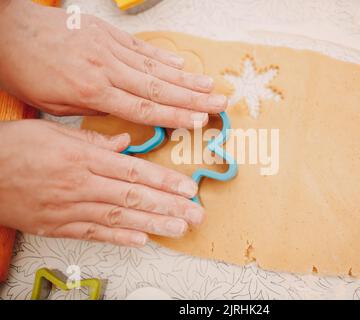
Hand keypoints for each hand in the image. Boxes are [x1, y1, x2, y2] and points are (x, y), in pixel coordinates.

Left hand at [0, 0, 226, 127]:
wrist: (9, 31)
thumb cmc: (26, 72)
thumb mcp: (54, 105)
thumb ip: (92, 114)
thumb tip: (122, 122)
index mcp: (93, 92)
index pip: (144, 109)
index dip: (175, 116)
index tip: (199, 121)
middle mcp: (108, 69)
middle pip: (159, 87)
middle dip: (193, 98)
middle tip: (220, 103)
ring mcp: (110, 48)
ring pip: (156, 67)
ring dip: (186, 78)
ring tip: (210, 86)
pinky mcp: (107, 34)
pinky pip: (141, 47)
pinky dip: (164, 56)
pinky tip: (182, 62)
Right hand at [0, 120, 203, 246]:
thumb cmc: (14, 148)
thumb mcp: (53, 132)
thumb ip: (93, 140)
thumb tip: (125, 143)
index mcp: (84, 160)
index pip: (134, 172)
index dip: (164, 182)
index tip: (188, 188)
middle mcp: (82, 186)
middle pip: (134, 198)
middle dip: (169, 207)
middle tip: (195, 214)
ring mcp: (70, 209)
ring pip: (120, 219)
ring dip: (153, 225)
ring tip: (179, 229)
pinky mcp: (58, 226)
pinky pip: (93, 234)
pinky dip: (119, 239)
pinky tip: (142, 241)